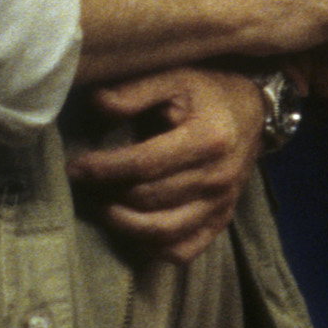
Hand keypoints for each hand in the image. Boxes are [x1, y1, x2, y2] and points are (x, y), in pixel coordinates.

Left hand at [67, 65, 266, 263]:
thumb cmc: (206, 92)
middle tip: (82, 186)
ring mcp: (221, 204)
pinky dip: (153, 248)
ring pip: (162, 231)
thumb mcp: (174, 77)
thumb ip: (134, 91)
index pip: (144, 164)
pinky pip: (183, 251)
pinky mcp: (221, 221)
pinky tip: (133, 229)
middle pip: (148, 199)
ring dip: (122, 224)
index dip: (103, 169)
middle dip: (107, 195)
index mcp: (208, 138)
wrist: (252, 112)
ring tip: (101, 206)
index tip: (75, 168)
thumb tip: (96, 105)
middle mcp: (219, 177)